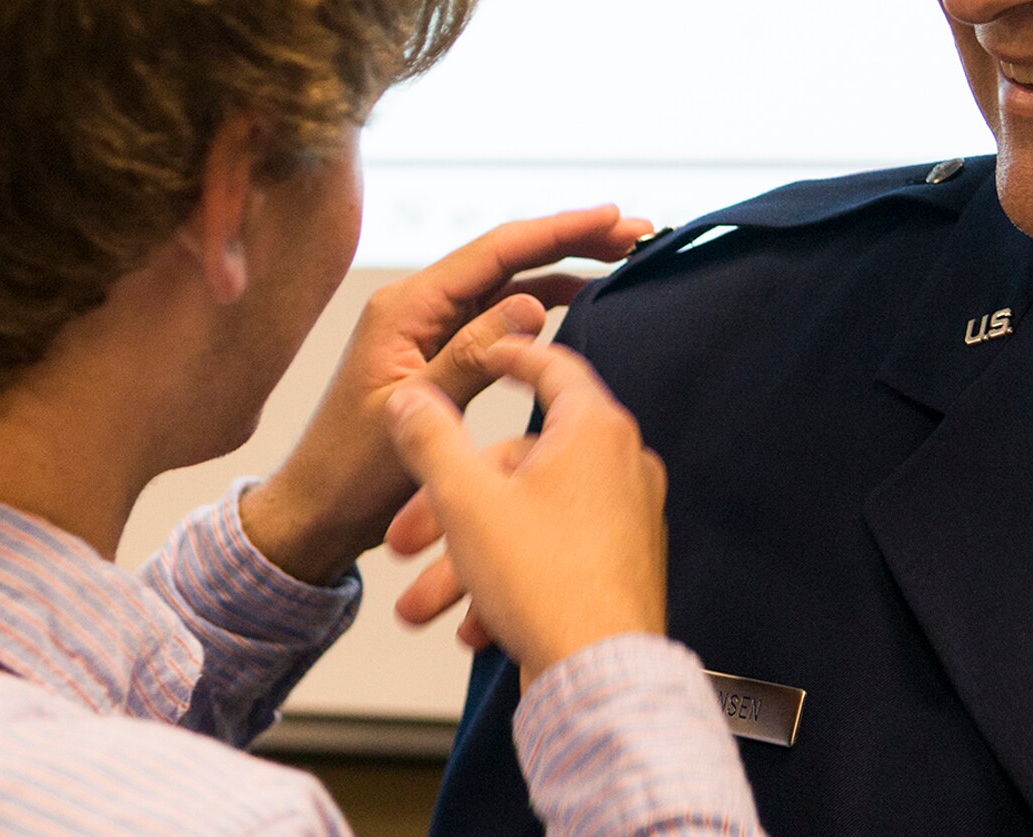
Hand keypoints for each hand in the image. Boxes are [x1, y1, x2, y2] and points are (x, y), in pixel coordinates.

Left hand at [238, 207, 650, 585]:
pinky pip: (497, 316)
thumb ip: (473, 356)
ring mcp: (428, 328)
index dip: (558, 231)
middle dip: (571, 240)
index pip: (494, 253)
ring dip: (562, 267)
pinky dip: (540, 303)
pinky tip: (578, 299)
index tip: (611, 218)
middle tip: (634, 231)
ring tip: (619, 256)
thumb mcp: (420, 414)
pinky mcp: (438, 353)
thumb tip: (530, 302)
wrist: (318, 514)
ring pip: (506, 283)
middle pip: (505, 257)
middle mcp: (417, 306)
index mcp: (406, 308)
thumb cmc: (353, 474)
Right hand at [385, 338, 667, 688]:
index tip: (486, 353)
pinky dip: (508, 581)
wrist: (599, 678)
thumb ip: (431, 440)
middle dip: (450, 507)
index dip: (510, 355)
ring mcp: (627, 519)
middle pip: (519, 464)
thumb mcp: (465, 500)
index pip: (552, 368)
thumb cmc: (546, 584)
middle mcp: (621, 466)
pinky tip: (473, 625)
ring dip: (467, 559)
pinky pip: (554, 557)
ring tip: (422, 604)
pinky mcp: (622, 567)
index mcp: (595, 431)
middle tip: (405, 542)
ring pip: (527, 520)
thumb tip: (410, 399)